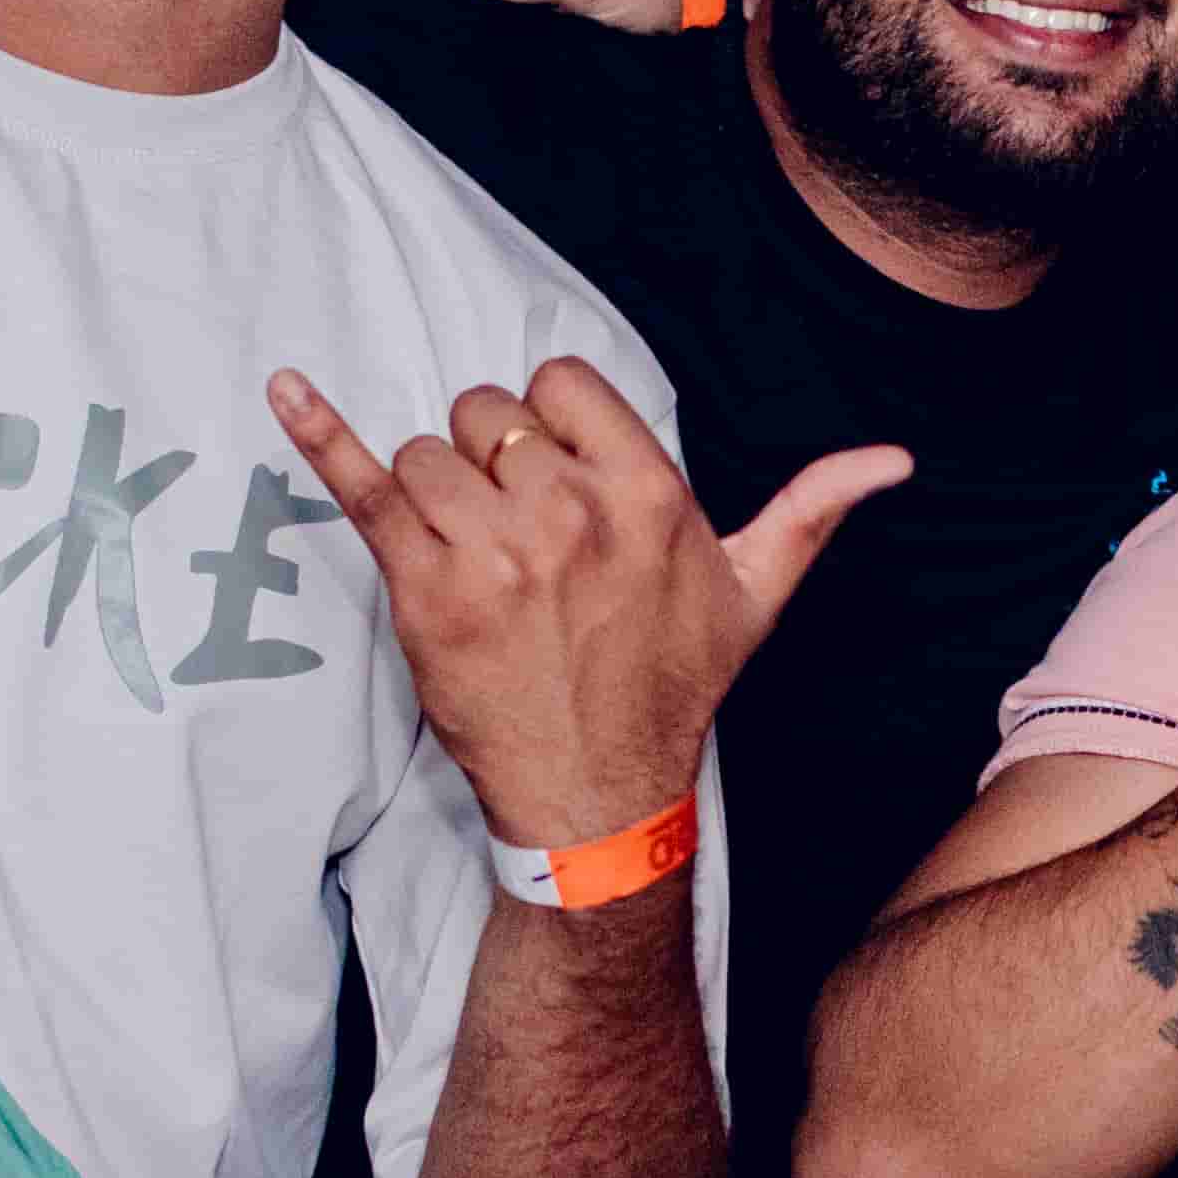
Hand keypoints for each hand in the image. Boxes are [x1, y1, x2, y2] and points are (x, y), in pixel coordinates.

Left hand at [268, 357, 906, 848]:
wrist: (596, 793)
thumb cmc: (668, 688)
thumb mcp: (752, 597)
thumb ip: (810, 512)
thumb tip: (892, 461)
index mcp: (646, 493)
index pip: (559, 384)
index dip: (547, 425)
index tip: (557, 478)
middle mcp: (569, 511)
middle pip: (485, 412)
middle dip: (488, 461)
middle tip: (512, 535)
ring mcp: (491, 549)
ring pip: (426, 454)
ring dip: (433, 497)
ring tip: (468, 562)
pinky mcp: (423, 589)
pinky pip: (363, 487)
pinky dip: (318, 435)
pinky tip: (285, 392)